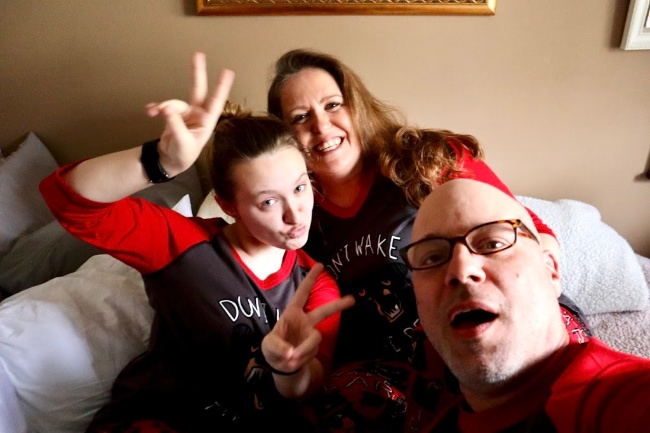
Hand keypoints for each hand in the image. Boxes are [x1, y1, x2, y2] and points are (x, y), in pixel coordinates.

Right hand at [145, 52, 234, 174]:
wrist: (169, 161)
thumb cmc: (183, 156)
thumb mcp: (182, 143)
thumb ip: (175, 125)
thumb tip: (167, 109)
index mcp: (206, 122)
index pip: (216, 101)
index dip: (221, 87)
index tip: (227, 72)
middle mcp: (198, 115)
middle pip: (198, 90)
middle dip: (198, 73)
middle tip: (198, 54)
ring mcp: (185, 114)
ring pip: (174, 103)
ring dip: (164, 106)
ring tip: (154, 112)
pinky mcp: (173, 116)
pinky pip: (164, 107)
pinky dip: (157, 108)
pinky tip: (149, 111)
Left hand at [261, 263, 354, 374]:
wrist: (282, 366)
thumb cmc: (273, 349)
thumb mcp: (268, 346)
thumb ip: (279, 347)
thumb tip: (293, 353)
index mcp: (292, 312)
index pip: (302, 293)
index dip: (310, 279)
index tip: (320, 265)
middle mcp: (305, 321)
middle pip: (324, 311)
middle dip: (338, 305)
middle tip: (352, 299)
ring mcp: (311, 334)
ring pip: (314, 339)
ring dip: (304, 349)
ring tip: (291, 358)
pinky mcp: (315, 348)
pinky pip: (311, 352)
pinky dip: (302, 358)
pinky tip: (293, 362)